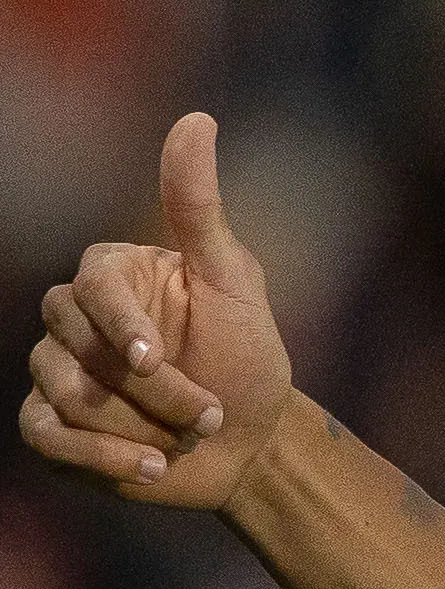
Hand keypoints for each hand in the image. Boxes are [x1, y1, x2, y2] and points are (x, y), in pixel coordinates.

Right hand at [19, 112, 293, 509]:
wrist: (255, 443)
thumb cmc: (248, 357)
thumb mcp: (233, 282)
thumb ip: (200, 208)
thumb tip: (196, 117)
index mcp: (113, 276)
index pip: (90, 287)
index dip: (118, 325)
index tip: (151, 358)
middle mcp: (76, 320)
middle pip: (72, 348)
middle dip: (148, 390)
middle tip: (207, 412)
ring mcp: (59, 372)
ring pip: (61, 395)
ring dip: (136, 427)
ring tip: (190, 441)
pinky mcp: (56, 426)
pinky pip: (45, 436)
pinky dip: (100, 458)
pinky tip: (155, 471)